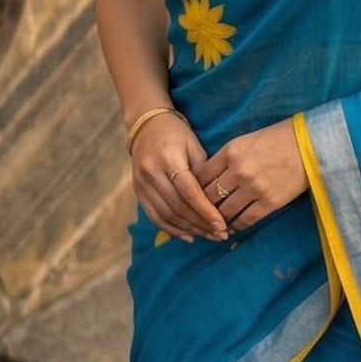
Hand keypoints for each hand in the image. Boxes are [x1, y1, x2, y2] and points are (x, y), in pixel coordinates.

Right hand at [130, 111, 228, 242]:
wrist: (146, 125)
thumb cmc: (178, 134)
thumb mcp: (195, 146)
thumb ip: (204, 173)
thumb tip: (217, 203)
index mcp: (168, 158)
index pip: (189, 192)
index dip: (206, 211)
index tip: (223, 225)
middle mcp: (151, 172)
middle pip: (178, 207)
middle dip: (201, 224)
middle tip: (221, 235)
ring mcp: (141, 182)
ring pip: (166, 215)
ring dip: (189, 229)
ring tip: (209, 236)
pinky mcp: (138, 190)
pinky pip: (154, 216)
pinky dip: (172, 229)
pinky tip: (189, 236)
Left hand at [198, 118, 308, 231]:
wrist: (310, 145)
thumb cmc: (277, 139)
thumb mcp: (245, 141)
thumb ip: (226, 158)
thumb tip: (209, 178)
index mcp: (230, 152)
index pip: (201, 176)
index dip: (195, 188)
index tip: (196, 195)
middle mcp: (239, 171)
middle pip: (209, 196)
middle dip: (203, 206)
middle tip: (202, 213)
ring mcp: (254, 188)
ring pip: (225, 211)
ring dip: (219, 218)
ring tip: (217, 221)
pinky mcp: (270, 202)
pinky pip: (246, 220)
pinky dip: (237, 225)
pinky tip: (234, 226)